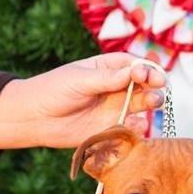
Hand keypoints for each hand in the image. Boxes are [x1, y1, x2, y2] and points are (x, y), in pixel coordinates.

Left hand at [0, 53, 165, 149]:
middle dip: (154, 85)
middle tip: (157, 89)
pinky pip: (132, 127)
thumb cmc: (53, 90)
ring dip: (152, 103)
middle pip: (144, 84)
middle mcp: (116, 87)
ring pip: (142, 104)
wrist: (34, 118)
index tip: (148, 74)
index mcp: (108, 68)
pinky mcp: (112, 128)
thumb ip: (106, 78)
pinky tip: (137, 124)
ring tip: (152, 104)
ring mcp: (116, 107)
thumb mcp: (79, 80)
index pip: (135, 65)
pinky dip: (139, 126)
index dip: (146, 69)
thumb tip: (134, 73)